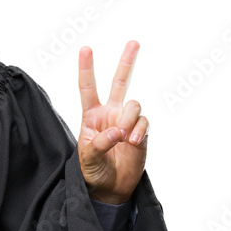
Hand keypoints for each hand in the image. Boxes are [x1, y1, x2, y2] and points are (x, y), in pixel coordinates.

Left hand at [77, 40, 147, 203]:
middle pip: (119, 83)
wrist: (110, 188)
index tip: (86, 49)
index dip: (86, 68)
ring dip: (130, 118)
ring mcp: (126, 122)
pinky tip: (133, 142)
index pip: (87, 88)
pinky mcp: (141, 132)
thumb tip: (116, 130)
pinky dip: (139, 129)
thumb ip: (99, 143)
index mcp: (91, 116)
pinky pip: (144, 122)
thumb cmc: (93, 171)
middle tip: (134, 43)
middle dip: (126, 62)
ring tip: (125, 137)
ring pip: (134, 104)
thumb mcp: (87, 158)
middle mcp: (110, 114)